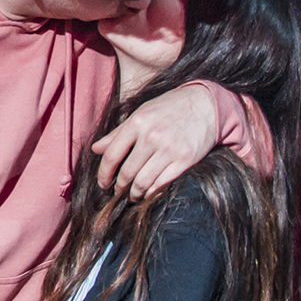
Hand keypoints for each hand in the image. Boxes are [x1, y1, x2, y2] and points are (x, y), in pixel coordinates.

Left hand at [92, 82, 218, 198]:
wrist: (205, 104)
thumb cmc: (168, 109)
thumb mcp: (141, 114)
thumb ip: (118, 133)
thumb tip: (95, 149)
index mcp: (137, 123)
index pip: (112, 155)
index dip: (104, 174)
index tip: (103, 183)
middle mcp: (152, 136)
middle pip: (127, 172)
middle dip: (119, 188)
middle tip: (117, 193)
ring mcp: (170, 149)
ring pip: (143, 182)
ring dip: (134, 194)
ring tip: (132, 196)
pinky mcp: (185, 160)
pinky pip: (162, 184)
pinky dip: (152, 193)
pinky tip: (148, 193)